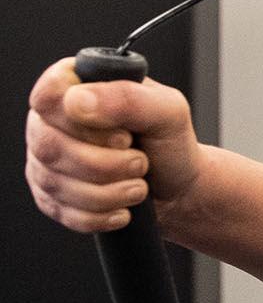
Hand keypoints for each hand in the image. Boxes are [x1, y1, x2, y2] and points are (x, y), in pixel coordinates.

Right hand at [25, 57, 200, 232]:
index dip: (85, 121)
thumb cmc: (169, 142)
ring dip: (109, 192)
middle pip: (50, 146)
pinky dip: (103, 215)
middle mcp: (49, 122)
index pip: (48, 95)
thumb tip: (75, 101)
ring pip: (56, 183)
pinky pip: (65, 212)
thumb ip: (127, 97)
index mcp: (73, 88)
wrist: (179, 188)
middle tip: (141, 161)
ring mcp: (44, 162)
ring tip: (138, 184)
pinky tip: (123, 208)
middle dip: (107, 163)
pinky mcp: (50, 198)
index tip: (124, 134)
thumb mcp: (167, 110)